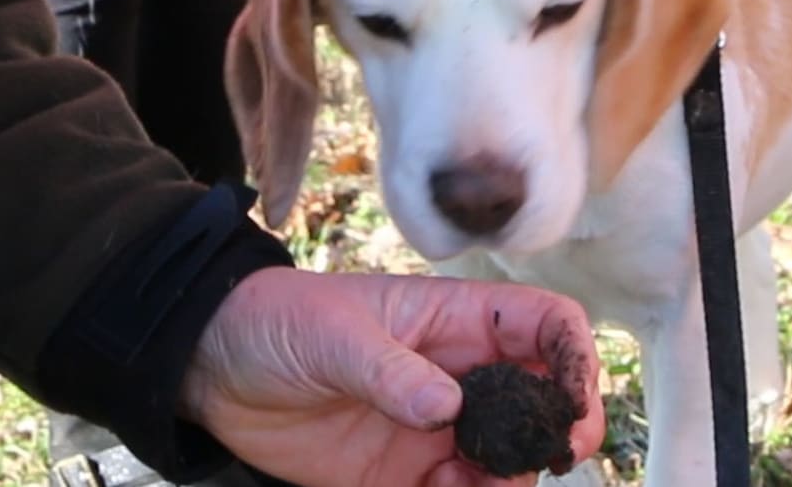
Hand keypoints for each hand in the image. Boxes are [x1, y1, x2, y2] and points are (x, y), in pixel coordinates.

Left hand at [180, 268, 605, 486]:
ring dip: (512, 477)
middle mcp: (461, 374)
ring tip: (476, 484)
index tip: (570, 400)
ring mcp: (438, 426)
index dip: (573, 355)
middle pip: (543, 397)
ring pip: (509, 455)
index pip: (544, 324)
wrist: (217, 370)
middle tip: (546, 459)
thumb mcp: (334, 333)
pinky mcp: (408, 473)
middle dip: (558, 429)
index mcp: (456, 321)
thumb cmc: (282, 323)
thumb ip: (389, 370)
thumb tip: (448, 408)